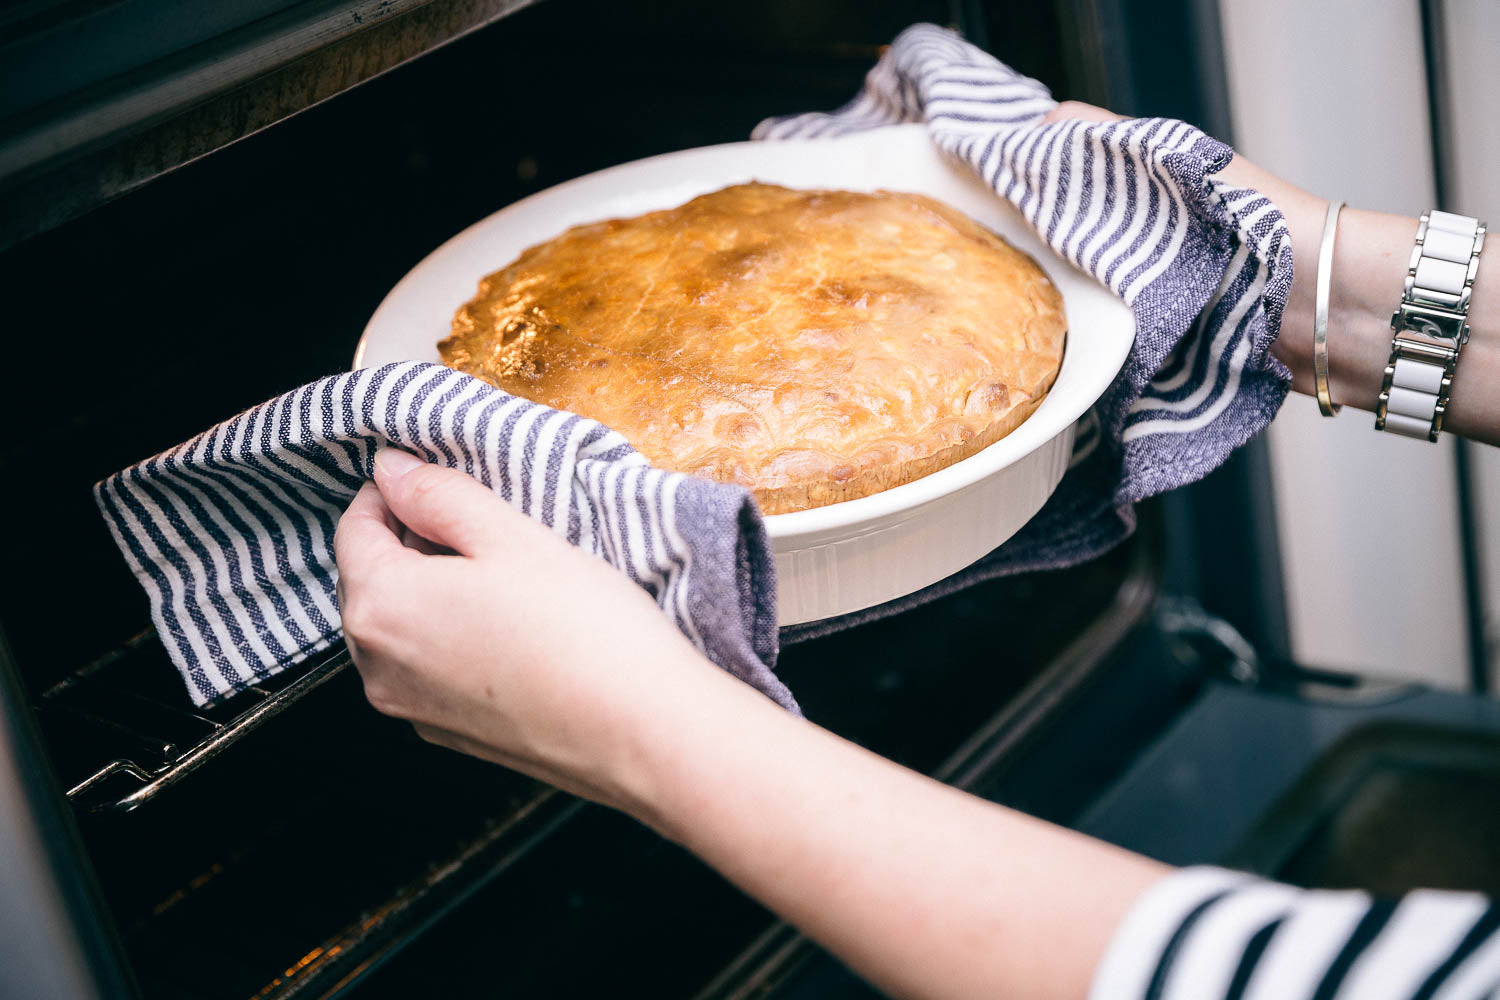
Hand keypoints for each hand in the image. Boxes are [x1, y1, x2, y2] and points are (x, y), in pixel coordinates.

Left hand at [332, 447, 719, 808]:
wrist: (641, 732)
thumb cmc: (583, 630)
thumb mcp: (512, 537)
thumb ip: (441, 495)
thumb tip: (393, 470)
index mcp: (381, 606)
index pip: (354, 529)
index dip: (392, 492)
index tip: (435, 478)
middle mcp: (378, 666)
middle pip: (369, 580)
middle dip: (410, 542)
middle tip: (480, 523)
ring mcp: (411, 708)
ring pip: (398, 626)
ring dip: (431, 591)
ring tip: (502, 574)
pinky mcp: (449, 734)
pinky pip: (428, 668)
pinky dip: (451, 637)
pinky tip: (510, 625)